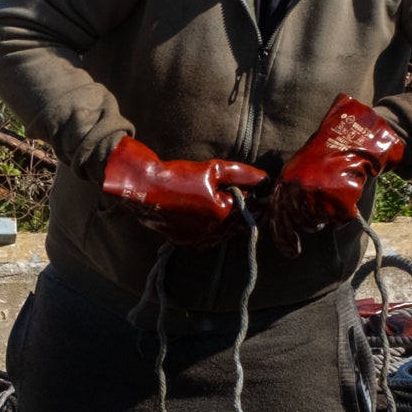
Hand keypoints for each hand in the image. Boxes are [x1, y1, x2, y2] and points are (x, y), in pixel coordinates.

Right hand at [100, 136, 267, 247]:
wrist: (145, 189)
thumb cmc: (179, 176)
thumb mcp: (215, 169)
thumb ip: (244, 174)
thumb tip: (266, 179)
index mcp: (226, 215)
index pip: (254, 210)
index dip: (257, 198)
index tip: (258, 189)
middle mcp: (215, 233)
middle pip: (240, 224)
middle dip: (243, 211)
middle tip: (239, 194)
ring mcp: (199, 240)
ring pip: (224, 233)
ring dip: (227, 221)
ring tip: (218, 202)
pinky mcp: (185, 242)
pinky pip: (206, 238)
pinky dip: (210, 228)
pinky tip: (202, 213)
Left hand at [268, 96, 404, 243]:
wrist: (351, 137)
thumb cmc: (325, 155)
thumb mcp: (297, 170)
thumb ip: (288, 195)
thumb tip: (280, 225)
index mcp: (285, 183)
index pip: (279, 221)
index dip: (285, 240)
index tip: (293, 252)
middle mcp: (298, 191)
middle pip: (303, 224)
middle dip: (313, 223)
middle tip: (322, 212)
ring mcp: (318, 196)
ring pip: (321, 223)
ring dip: (329, 216)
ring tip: (334, 193)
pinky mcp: (339, 200)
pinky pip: (340, 220)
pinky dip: (344, 213)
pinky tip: (346, 194)